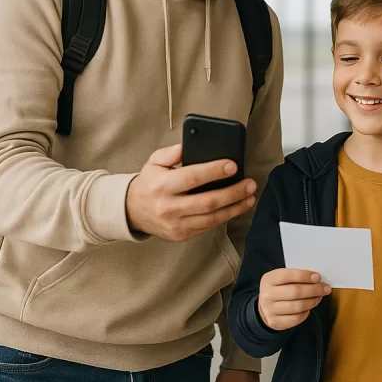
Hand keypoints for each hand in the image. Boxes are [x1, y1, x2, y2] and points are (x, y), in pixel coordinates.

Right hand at [125, 144, 256, 242]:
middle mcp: (168, 208)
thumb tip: (190, 145)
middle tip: (250, 184)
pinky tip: (237, 207)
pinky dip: (225, 217)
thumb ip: (172, 152)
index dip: (214, 172)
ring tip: (250, 197)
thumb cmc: (149, 183)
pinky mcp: (181, 236)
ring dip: (235, 207)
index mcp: (161, 186)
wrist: (132, 211)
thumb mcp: (154, 162)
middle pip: (207, 202)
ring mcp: (175, 225)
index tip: (233, 166)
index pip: (192, 178)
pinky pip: (208, 227)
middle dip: (233, 193)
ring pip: (212, 218)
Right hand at [257, 269, 330, 330]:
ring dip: (313, 301)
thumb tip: (316, 279)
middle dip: (314, 290)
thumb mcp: (281, 278)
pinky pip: (296, 318)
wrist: (264, 307)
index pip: (289, 276)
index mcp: (269, 279)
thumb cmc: (278, 289)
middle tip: (325, 288)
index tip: (318, 277)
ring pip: (298, 306)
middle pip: (295, 292)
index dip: (305, 276)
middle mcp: (267, 295)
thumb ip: (295, 277)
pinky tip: (309, 307)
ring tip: (319, 297)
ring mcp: (270, 310)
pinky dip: (306, 312)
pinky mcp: (275, 322)